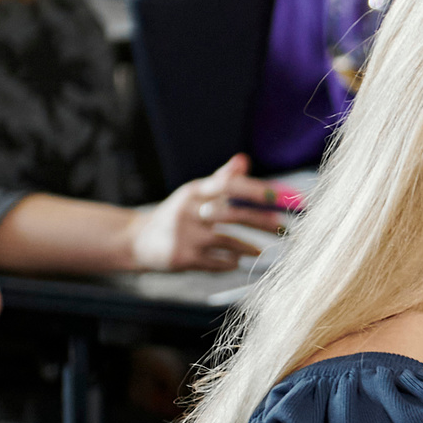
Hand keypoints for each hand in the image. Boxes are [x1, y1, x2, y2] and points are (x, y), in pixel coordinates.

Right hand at [125, 154, 287, 272]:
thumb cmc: (176, 214)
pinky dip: (230, 262)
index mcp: (194, 191)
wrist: (136, 240)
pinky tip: (236, 261)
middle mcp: (189, 210)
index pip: (230, 185)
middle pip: (233, 214)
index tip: (282, 197)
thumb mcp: (193, 193)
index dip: (257, 191)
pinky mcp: (182, 258)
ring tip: (262, 250)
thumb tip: (244, 159)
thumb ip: (220, 179)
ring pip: (228, 240)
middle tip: (285, 228)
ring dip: (250, 246)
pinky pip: (216, 262)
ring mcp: (185, 235)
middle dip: (263, 222)